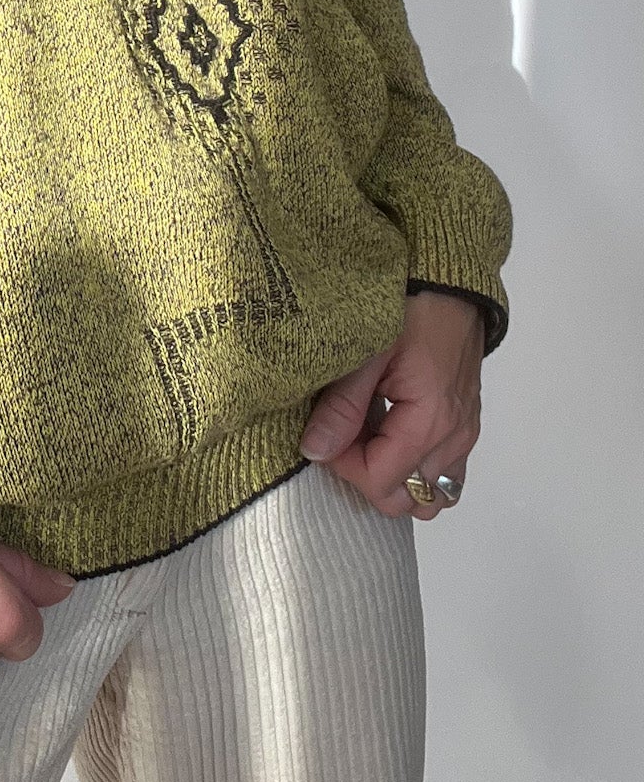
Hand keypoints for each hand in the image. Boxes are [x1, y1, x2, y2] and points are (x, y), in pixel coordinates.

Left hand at [299, 288, 484, 518]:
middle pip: (408, 500)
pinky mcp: (466, 424)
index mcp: (430, 423)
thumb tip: (315, 452)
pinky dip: (415, 467)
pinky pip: (445, 472)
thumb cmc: (409, 309)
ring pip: (430, 493)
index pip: (381, 482)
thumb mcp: (366, 353)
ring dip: (394, 476)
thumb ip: (341, 407)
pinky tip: (391, 434)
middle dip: (368, 476)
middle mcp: (455, 440)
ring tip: (368, 437)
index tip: (326, 434)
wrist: (451, 281)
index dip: (344, 466)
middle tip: (344, 437)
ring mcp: (465, 435)